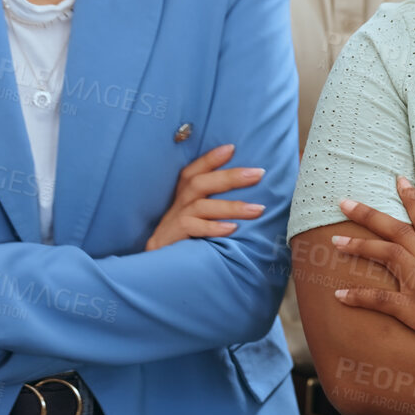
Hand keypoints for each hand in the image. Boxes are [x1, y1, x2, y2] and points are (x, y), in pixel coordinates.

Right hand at [145, 143, 266, 250]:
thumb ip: (215, 204)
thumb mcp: (199, 217)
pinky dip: (212, 227)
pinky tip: (232, 229)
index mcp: (184, 195)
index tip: (232, 148)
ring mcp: (174, 220)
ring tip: (258, 209)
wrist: (156, 267)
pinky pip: (192, 228)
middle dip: (231, 177)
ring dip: (231, 206)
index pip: (194, 170)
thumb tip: (251, 195)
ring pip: (201, 206)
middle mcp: (178, 204)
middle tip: (259, 173)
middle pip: (200, 183)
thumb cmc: (185, 239)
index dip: (210, 158)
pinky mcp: (172, 237)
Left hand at [332, 177, 414, 368]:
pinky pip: (382, 299)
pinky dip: (359, 296)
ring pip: (388, 255)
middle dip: (369, 215)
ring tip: (335, 241)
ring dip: (359, 246)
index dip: (412, 200)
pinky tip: (340, 296)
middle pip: (398, 231)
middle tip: (344, 202)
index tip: (398, 179)